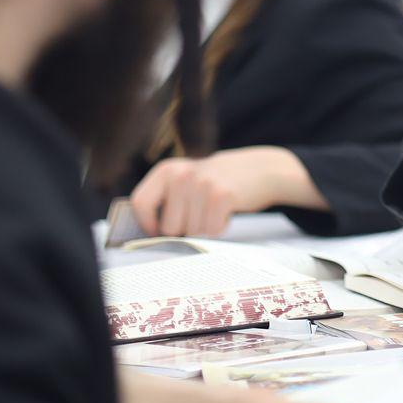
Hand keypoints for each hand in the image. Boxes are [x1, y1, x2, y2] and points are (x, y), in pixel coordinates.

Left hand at [129, 146, 326, 237]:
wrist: (261, 169)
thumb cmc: (218, 182)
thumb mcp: (187, 178)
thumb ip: (166, 197)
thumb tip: (147, 233)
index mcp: (167, 170)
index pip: (140, 203)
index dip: (148, 224)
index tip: (160, 231)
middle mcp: (181, 175)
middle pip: (169, 228)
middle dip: (186, 229)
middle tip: (202, 213)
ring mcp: (201, 185)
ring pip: (192, 233)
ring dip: (206, 229)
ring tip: (216, 210)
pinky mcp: (221, 196)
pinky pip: (213, 231)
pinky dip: (221, 228)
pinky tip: (227, 212)